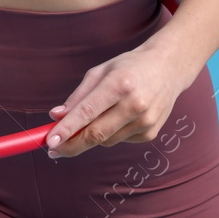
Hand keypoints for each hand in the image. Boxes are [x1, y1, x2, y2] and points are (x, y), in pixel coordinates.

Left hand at [43, 46, 196, 158]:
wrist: (168, 69)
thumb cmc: (128, 67)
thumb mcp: (100, 72)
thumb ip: (78, 96)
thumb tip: (56, 116)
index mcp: (119, 84)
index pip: (87, 112)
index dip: (66, 129)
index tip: (50, 142)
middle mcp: (135, 105)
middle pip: (96, 134)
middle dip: (71, 145)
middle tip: (52, 150)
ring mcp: (146, 122)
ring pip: (106, 140)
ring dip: (91, 135)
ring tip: (96, 116)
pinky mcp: (151, 133)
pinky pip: (119, 140)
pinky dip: (110, 133)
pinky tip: (118, 116)